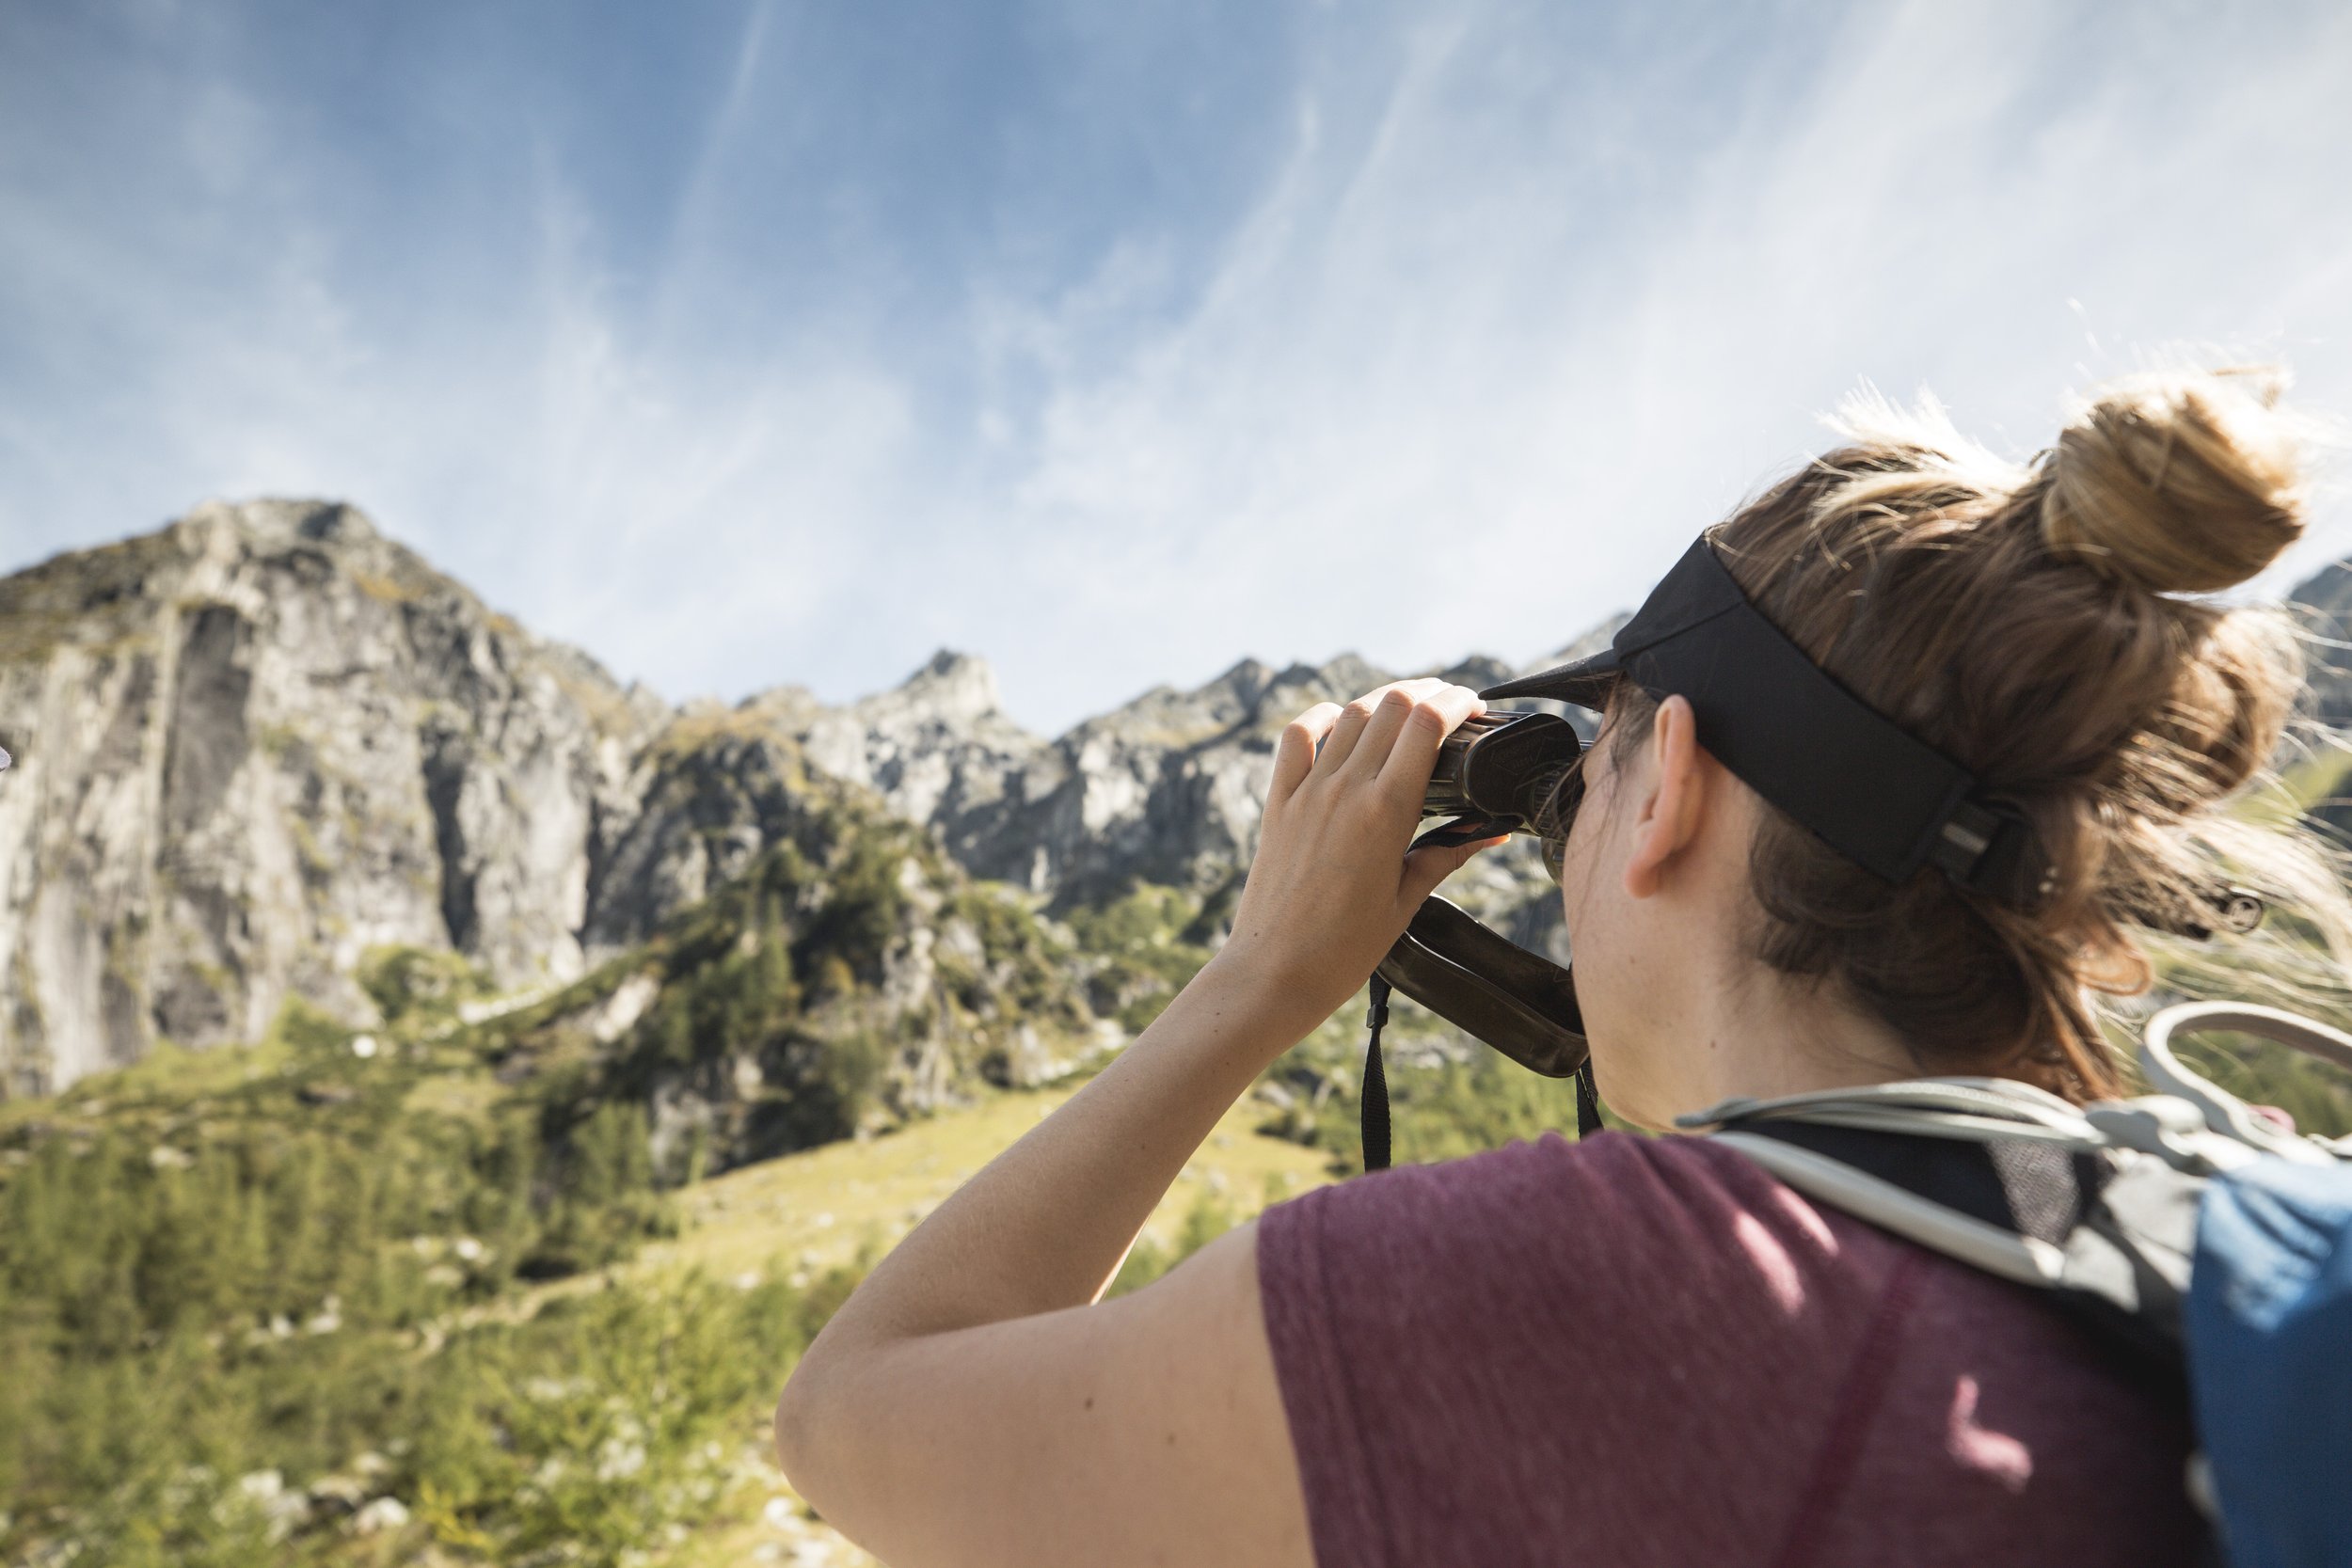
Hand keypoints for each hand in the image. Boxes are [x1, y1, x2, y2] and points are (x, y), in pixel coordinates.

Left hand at [1214, 679, 1500, 1033]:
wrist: (1274, 972)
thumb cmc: (1345, 948)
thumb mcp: (1407, 900)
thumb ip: (1449, 855)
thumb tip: (1493, 831)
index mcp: (1386, 811)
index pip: (1425, 723)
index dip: (1455, 702)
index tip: (1472, 707)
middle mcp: (1345, 789)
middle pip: (1392, 706)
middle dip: (1427, 694)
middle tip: (1448, 705)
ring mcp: (1307, 791)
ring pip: (1349, 714)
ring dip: (1383, 701)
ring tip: (1407, 709)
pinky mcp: (1279, 802)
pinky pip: (1296, 737)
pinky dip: (1322, 717)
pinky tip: (1342, 720)